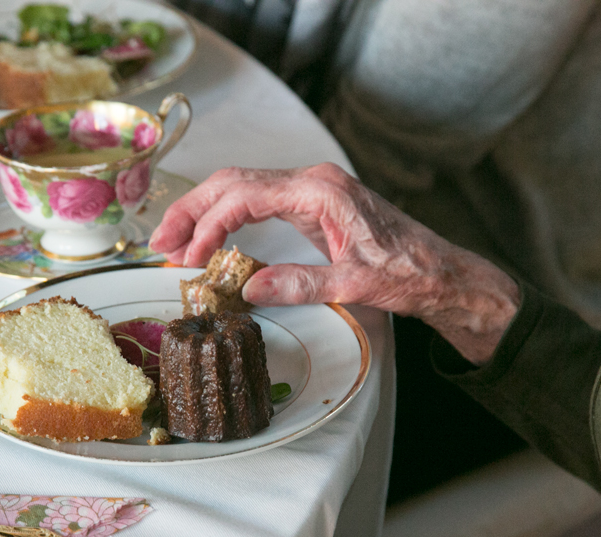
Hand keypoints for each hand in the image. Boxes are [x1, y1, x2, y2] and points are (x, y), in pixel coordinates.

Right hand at [149, 163, 519, 364]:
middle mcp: (312, 182)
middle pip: (233, 183)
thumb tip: (248, 290)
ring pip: (241, 188)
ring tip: (174, 245)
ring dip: (204, 214)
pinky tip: (211, 242)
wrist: (441, 272)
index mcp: (320, 192)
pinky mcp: (312, 205)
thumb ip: (300, 284)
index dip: (208, 226)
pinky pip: (257, 202)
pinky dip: (227, 220)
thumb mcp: (354, 284)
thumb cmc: (408, 273)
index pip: (244, 196)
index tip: (189, 259)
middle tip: (160, 245)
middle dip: (191, 211)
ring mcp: (311, 190)